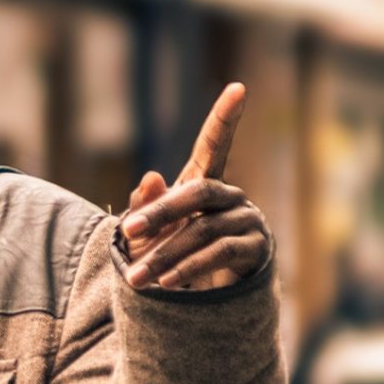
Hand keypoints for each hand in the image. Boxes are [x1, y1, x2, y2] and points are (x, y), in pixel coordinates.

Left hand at [119, 82, 270, 290]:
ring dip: (165, 255)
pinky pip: (218, 254)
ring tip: (136, 277)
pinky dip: (188, 268)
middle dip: (160, 213)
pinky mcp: (255, 249)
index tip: (238, 88)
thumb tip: (151, 176)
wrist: (200, 295)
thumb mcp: (150, 230)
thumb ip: (146, 206)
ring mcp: (246, 221)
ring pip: (202, 231)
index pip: (214, 144)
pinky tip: (166, 282)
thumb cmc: (170, 251)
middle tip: (128, 231)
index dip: (225, 117)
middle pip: (197, 193)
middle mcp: (230, 196)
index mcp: (204, 182)